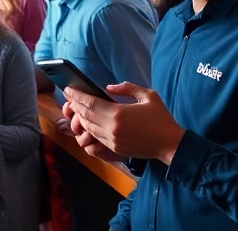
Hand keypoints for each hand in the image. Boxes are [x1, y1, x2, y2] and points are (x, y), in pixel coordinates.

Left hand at [65, 83, 184, 163]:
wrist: (169, 144)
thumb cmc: (160, 118)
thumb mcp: (147, 95)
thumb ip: (127, 88)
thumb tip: (108, 88)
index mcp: (119, 113)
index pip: (90, 103)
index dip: (77, 96)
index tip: (68, 89)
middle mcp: (112, 128)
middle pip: (86, 115)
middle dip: (74, 105)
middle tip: (68, 96)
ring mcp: (112, 140)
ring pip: (88, 127)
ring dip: (79, 117)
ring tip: (75, 107)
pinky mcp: (114, 149)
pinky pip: (95, 137)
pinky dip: (88, 128)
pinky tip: (86, 121)